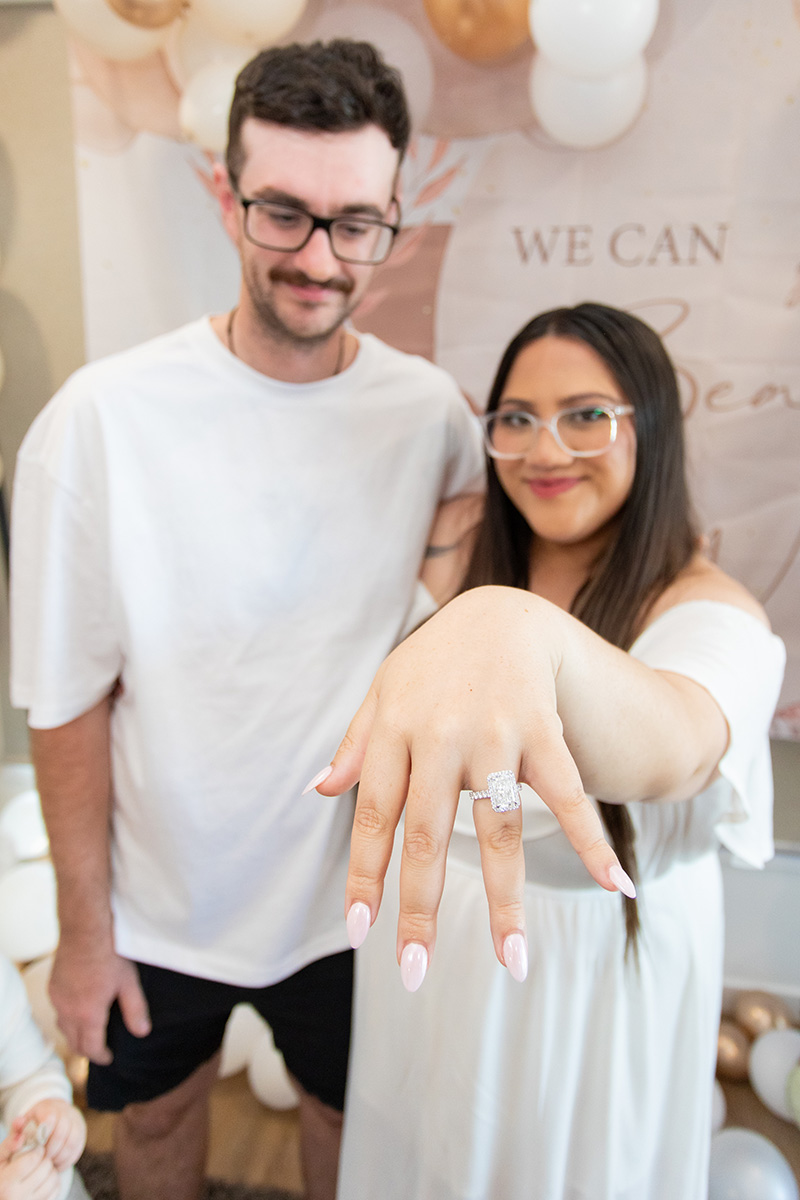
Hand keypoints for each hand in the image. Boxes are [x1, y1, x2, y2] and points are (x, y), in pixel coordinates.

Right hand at [0, 1138, 58, 1199]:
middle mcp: (16, 1197)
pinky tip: (43, 1180)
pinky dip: (53, 1182)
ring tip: (40, 1168)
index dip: (37, 1150)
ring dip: (50, 1170)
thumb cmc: (0, 1176)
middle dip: (44, 1159)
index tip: (35, 1148)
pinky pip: (56, 1190)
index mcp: (5, 1184)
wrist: (2, 1196)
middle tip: (38, 1159)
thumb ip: (8, 1145)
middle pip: (45, 1168)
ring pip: (53, 1178)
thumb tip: (21, 1131)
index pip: (32, 1159)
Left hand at [13, 1103, 85, 1172]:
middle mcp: (66, 1112)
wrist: (52, 1115)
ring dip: (59, 1157)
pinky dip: (66, 1160)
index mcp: (49, 1108)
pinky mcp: (81, 1134)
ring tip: (49, 1164)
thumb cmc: (34, 1124)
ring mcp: (76, 1122)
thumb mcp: (23, 1124)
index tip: (36, 1147)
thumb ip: (17, 1129)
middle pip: (62, 1133)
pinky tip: (56, 1165)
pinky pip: (77, 1149)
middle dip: (50, 1150)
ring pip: (72, 1142)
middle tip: (42, 1159)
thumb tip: (19, 1132)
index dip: (43, 1136)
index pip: (50, 1119)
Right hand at [49, 938, 149, 1063]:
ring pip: (63, 1028)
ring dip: (75, 1035)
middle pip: (74, 1043)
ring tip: (90, 1032)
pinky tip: (79, 1009)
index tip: (108, 1057)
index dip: (101, 1056)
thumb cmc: (109, 954)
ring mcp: (57, 999)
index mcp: (87, 1014)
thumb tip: (142, 1032)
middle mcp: (67, 1011)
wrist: (84, 929)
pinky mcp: (52, 987)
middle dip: (87, 1050)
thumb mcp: (128, 982)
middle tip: (100, 1049)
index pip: (90, 1048)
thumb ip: (135, 1010)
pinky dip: (68, 1017)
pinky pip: (58, 1010)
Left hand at [316, 587, 633, 984]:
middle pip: (429, 833)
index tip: (363, 933)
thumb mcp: (384, 692)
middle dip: (421, 908)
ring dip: (506, 900)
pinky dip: (591, 841)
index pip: (376, 816)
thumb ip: (356, 745)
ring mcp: (496, 734)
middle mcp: (442, 735)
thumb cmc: (434, 663)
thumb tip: (318, 793)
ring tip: (513, 963)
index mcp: (395, 731)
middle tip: (415, 972)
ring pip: (499, 829)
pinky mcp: (544, 731)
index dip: (368, 875)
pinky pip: (569, 794)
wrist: (501, 613)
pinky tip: (616, 886)